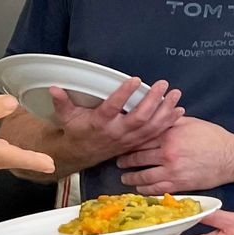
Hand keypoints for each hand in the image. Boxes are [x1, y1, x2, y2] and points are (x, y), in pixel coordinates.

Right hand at [48, 77, 182, 161]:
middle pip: (139, 118)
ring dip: (165, 111)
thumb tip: (54, 87)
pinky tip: (179, 112)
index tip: (135, 79)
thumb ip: (62, 102)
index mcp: (100, 124)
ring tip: (175, 95)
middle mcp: (117, 133)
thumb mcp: (66, 117)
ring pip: (151, 127)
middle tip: (162, 85)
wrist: (82, 154)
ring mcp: (129, 139)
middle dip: (153, 101)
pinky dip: (168, 123)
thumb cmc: (76, 130)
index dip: (124, 95)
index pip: (113, 109)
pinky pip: (156, 134)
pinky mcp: (137, 143)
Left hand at [118, 117, 233, 193]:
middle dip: (125, 161)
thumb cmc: (213, 138)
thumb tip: (153, 115)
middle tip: (119, 161)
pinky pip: (156, 189)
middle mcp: (167, 153)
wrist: (232, 158)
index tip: (122, 143)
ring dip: (131, 178)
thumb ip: (169, 120)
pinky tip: (140, 188)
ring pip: (143, 176)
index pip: (140, 138)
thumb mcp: (190, 122)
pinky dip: (145, 189)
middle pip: (137, 158)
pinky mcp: (179, 184)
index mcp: (168, 135)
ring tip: (125, 177)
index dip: (128, 142)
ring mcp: (172, 170)